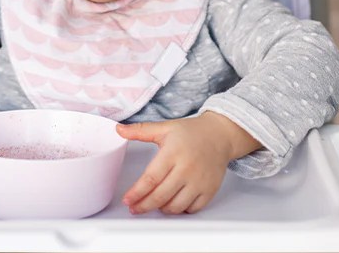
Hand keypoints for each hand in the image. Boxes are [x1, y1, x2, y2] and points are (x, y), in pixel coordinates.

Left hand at [116, 111, 260, 214]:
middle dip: (144, 205)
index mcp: (173, 153)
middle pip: (161, 196)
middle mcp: (187, 168)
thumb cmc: (192, 132)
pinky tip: (172, 204)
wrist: (220, 135)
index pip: (151, 179)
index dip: (137, 193)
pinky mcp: (209, 190)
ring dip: (161, 208)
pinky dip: (180, 210)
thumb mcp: (164, 128)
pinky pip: (192, 209)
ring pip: (176, 206)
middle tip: (134, 208)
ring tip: (153, 203)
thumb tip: (118, 129)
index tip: (127, 200)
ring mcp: (199, 181)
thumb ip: (140, 130)